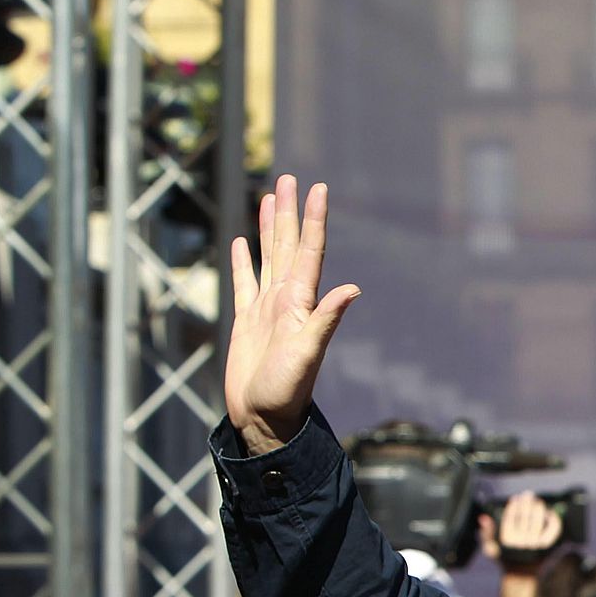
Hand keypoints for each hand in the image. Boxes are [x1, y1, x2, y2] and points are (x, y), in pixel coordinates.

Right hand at [225, 175, 361, 453]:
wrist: (264, 418)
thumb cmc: (287, 390)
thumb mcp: (308, 353)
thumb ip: (327, 319)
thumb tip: (353, 289)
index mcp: (301, 302)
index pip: (310, 251)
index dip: (313, 220)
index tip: (318, 188)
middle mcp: (286, 300)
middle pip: (287, 246)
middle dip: (289, 212)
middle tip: (289, 178)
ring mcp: (266, 309)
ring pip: (268, 258)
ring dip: (269, 229)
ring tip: (269, 198)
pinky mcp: (247, 322)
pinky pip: (244, 283)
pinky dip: (244, 261)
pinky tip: (242, 242)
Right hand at [479, 492, 562, 567]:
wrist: (520, 574)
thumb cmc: (504, 557)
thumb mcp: (490, 547)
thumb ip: (486, 532)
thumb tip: (484, 518)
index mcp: (506, 540)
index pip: (510, 517)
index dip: (513, 506)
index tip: (515, 498)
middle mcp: (520, 542)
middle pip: (524, 516)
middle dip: (526, 502)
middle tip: (528, 495)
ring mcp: (534, 544)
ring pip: (538, 520)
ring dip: (538, 508)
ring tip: (538, 502)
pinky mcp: (545, 546)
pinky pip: (552, 530)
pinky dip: (553, 520)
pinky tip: (550, 513)